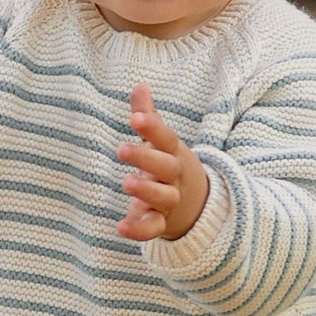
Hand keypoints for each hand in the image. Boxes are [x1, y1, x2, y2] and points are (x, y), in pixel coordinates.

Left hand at [117, 84, 210, 241]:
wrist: (195, 206)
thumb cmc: (169, 166)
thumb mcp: (162, 142)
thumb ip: (148, 117)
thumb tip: (140, 84)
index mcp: (173, 153)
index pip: (166, 138)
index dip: (152, 128)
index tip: (135, 118)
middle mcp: (173, 177)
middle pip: (166, 167)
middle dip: (146, 158)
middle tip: (121, 149)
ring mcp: (169, 201)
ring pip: (163, 197)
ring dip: (146, 191)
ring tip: (127, 183)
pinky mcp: (161, 222)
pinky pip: (153, 228)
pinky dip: (139, 230)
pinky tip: (121, 226)